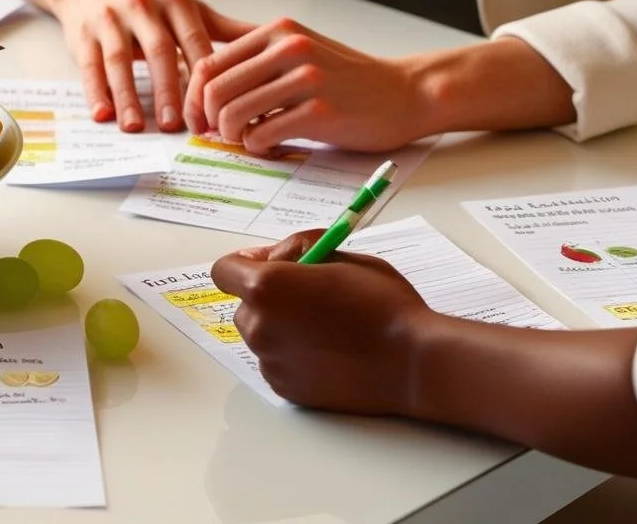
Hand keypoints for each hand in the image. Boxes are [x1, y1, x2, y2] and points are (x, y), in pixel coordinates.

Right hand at [50, 0, 255, 132]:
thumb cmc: (146, 3)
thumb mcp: (185, 9)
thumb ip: (224, 30)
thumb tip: (275, 46)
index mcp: (175, 2)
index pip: (195, 43)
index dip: (206, 80)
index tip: (216, 114)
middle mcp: (143, 5)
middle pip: (159, 52)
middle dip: (168, 91)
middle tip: (178, 126)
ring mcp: (110, 19)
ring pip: (120, 60)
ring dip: (128, 95)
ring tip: (136, 127)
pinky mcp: (82, 33)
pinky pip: (90, 66)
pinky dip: (95, 92)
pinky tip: (102, 115)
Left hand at [184, 18, 433, 152]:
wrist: (405, 93)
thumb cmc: (347, 79)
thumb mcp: (299, 51)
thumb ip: (256, 58)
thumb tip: (202, 78)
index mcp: (277, 32)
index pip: (210, 63)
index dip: (194, 96)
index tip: (198, 118)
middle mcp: (289, 48)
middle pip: (215, 89)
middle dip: (208, 119)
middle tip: (220, 135)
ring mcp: (306, 78)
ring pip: (233, 113)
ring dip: (232, 136)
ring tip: (250, 140)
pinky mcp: (320, 111)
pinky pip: (262, 134)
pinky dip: (257, 147)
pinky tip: (271, 147)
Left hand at [210, 231, 435, 414]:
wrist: (412, 362)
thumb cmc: (383, 304)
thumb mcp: (342, 255)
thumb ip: (299, 248)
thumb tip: (275, 256)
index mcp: (267, 287)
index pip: (224, 270)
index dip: (246, 264)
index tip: (272, 264)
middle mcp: (259, 326)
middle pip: (244, 306)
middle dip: (268, 298)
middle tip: (310, 296)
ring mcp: (270, 361)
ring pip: (260, 335)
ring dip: (280, 326)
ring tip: (325, 327)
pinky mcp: (284, 388)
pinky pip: (276, 363)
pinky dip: (293, 355)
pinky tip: (329, 352)